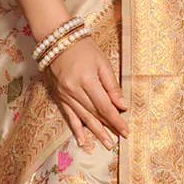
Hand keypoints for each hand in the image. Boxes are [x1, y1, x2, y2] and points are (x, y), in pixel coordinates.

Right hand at [45, 33, 128, 149]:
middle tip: (118, 141)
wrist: (57, 40)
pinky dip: (76, 129)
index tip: (125, 130)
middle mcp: (74, 91)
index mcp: (87, 81)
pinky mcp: (59, 96)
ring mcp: (65, 95)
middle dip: (108, 128)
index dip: (116, 120)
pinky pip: (69, 116)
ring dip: (95, 132)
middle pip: (94, 114)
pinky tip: (82, 141)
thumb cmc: (83, 48)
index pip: (105, 106)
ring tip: (106, 144)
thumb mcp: (102, 62)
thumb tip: (122, 105)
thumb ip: (112, 85)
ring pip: (83, 117)